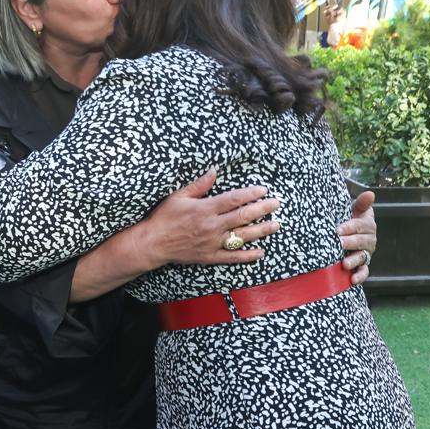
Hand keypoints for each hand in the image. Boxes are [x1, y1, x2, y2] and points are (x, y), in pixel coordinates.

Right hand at [138, 170, 280, 267]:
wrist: (153, 244)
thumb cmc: (163, 218)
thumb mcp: (178, 196)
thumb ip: (199, 185)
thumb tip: (214, 172)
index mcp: (205, 209)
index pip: (234, 199)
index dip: (251, 194)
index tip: (263, 190)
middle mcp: (212, 226)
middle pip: (243, 216)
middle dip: (262, 209)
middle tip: (276, 204)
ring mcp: (212, 243)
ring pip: (242, 236)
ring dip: (261, 230)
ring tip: (275, 225)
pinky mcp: (210, 256)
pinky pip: (232, 256)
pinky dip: (247, 255)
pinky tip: (260, 252)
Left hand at [338, 190, 376, 284]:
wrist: (348, 232)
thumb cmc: (350, 218)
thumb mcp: (356, 209)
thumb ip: (362, 203)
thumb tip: (370, 194)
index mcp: (368, 225)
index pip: (359, 226)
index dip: (349, 227)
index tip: (338, 230)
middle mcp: (369, 240)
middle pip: (360, 242)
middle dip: (350, 243)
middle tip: (338, 244)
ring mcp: (366, 253)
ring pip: (362, 257)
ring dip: (354, 261)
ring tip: (344, 264)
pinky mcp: (363, 265)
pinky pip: (364, 271)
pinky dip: (360, 276)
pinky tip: (352, 280)